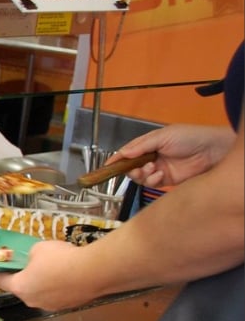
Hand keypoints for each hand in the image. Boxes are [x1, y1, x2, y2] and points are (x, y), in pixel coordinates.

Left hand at [0, 240, 96, 310]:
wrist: (93, 272)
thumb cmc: (60, 259)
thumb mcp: (39, 248)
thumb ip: (30, 256)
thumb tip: (34, 260)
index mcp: (20, 287)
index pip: (1, 282)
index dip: (1, 272)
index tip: (4, 266)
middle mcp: (32, 301)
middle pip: (22, 289)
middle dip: (25, 278)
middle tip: (33, 265)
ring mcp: (50, 306)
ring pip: (40, 294)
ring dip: (43, 284)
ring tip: (55, 269)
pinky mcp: (66, 306)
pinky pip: (57, 296)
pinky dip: (58, 288)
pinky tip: (68, 276)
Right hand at [113, 124, 235, 187]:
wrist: (212, 151)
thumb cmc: (190, 137)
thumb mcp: (162, 136)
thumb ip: (141, 145)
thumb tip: (123, 153)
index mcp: (150, 144)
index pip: (129, 152)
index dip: (117, 159)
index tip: (108, 166)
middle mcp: (153, 157)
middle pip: (132, 167)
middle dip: (130, 169)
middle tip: (136, 168)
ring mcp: (159, 169)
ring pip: (140, 177)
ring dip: (141, 174)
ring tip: (151, 169)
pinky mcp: (167, 180)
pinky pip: (152, 184)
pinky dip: (152, 180)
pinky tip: (159, 175)